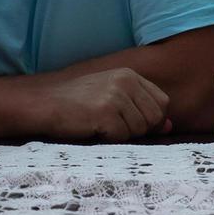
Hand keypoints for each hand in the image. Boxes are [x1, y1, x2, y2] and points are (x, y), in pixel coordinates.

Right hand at [41, 67, 171, 140]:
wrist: (43, 104)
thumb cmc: (77, 104)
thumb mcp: (112, 97)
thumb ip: (141, 108)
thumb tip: (170, 125)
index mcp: (130, 75)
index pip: (162, 103)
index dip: (152, 119)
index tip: (131, 123)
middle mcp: (125, 81)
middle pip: (154, 118)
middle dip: (138, 129)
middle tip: (112, 126)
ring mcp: (115, 95)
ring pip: (139, 129)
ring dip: (121, 135)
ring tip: (100, 125)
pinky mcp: (105, 112)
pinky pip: (122, 137)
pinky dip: (109, 139)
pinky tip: (93, 129)